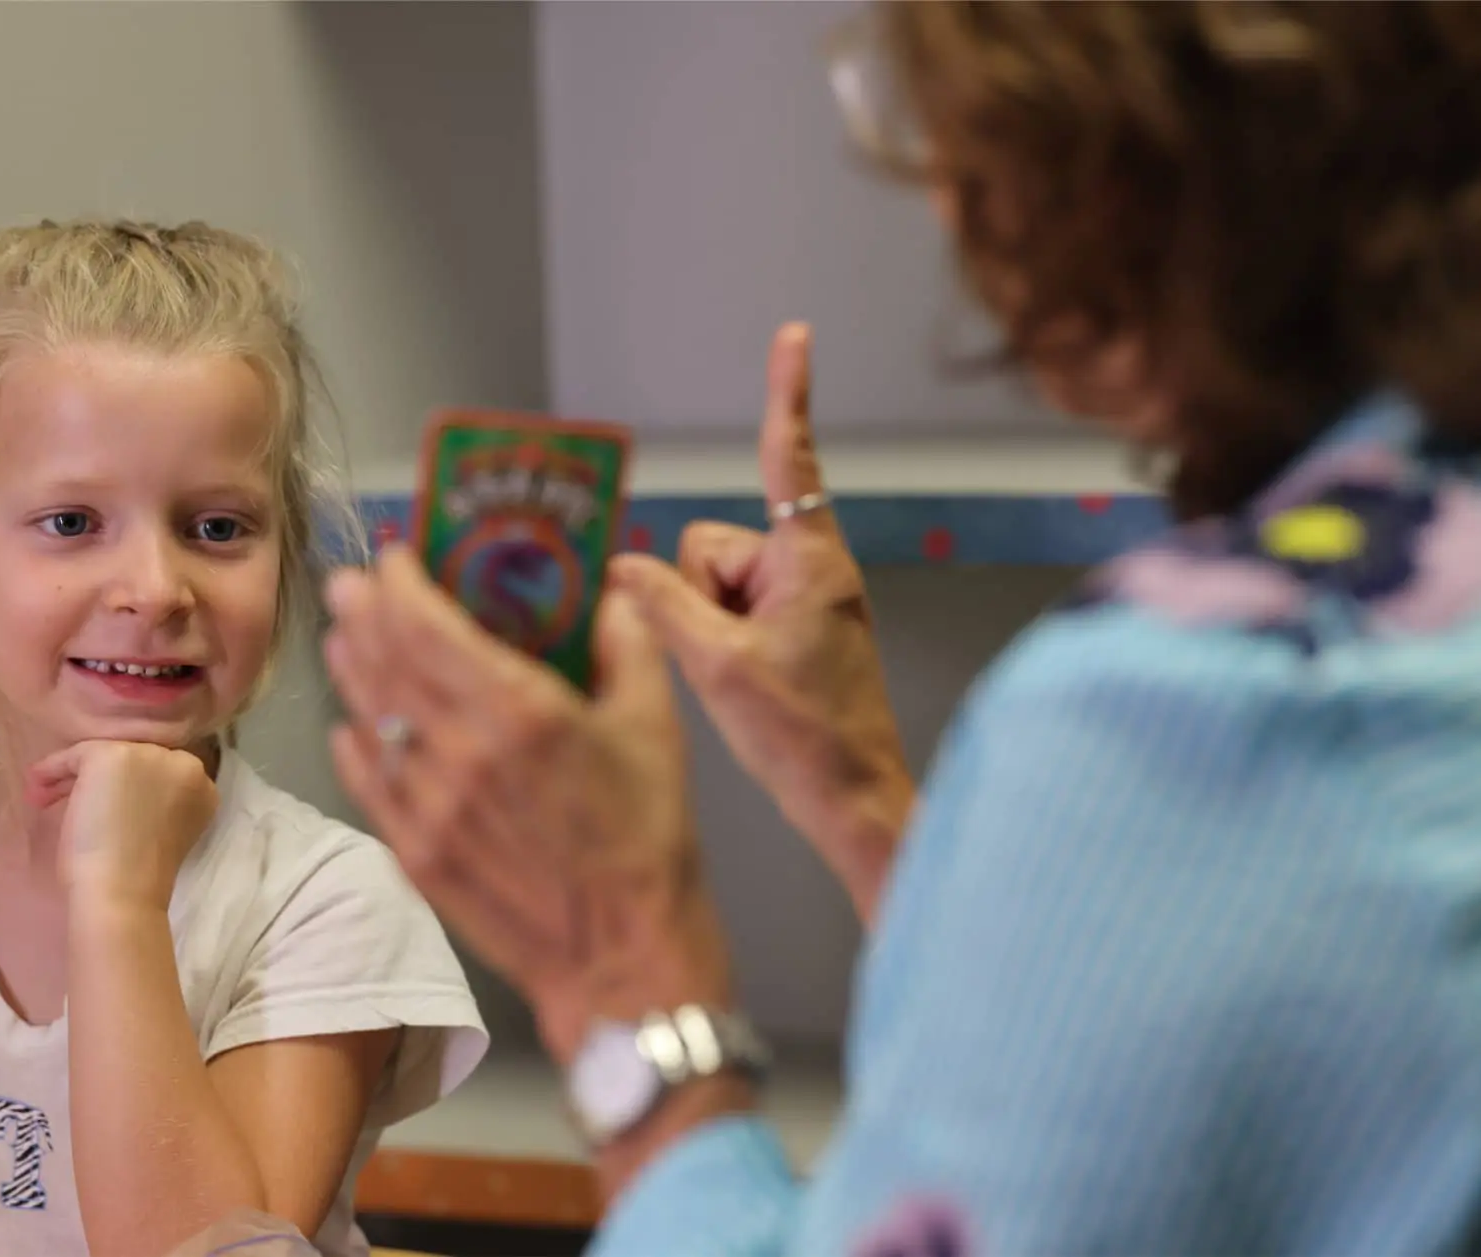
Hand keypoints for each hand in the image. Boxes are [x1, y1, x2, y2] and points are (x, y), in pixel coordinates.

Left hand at [27, 740, 219, 910]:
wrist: (123, 892)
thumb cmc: (140, 877)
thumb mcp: (160, 831)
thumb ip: (154, 806)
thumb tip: (117, 795)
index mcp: (202, 788)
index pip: (157, 774)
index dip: (126, 788)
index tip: (100, 808)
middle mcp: (184, 763)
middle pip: (133, 761)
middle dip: (99, 780)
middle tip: (67, 801)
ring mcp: (149, 756)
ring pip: (103, 756)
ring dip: (72, 777)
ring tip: (45, 799)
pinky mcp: (113, 755)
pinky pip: (74, 756)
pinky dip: (52, 771)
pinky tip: (37, 791)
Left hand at [322, 549, 734, 1062]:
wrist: (621, 961)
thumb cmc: (646, 847)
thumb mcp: (657, 731)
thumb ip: (628, 649)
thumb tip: (614, 596)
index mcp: (521, 713)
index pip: (430, 625)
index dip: (401, 584)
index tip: (396, 560)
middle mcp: (461, 754)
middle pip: (386, 662)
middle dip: (363, 615)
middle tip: (351, 585)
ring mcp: (429, 807)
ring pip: (367, 718)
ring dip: (351, 670)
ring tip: (344, 638)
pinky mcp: (416, 854)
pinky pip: (367, 783)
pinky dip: (354, 745)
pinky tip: (351, 725)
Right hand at [609, 323, 914, 921]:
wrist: (855, 803)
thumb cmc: (807, 739)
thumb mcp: (716, 665)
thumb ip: (662, 604)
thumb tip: (625, 567)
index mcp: (809, 559)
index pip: (789, 458)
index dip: (785, 393)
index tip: (795, 333)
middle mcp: (813, 569)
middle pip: (712, 547)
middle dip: (700, 596)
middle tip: (729, 659)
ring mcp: (808, 603)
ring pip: (715, 587)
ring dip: (710, 628)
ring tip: (745, 682)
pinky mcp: (800, 633)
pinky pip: (733, 616)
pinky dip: (723, 643)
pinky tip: (747, 688)